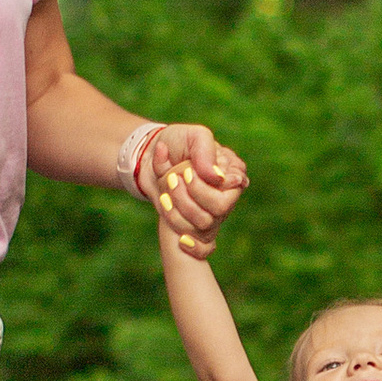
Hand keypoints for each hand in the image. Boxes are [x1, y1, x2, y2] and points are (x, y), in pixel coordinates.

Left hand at [145, 124, 248, 260]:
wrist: (147, 157)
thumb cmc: (174, 143)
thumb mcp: (193, 136)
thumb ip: (206, 152)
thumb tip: (217, 178)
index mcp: (230, 173)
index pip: (234, 186)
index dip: (208, 183)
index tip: (187, 171)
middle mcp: (223, 195)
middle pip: (219, 209)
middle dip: (192, 194)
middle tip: (174, 178)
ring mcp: (209, 212)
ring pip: (204, 224)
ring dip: (180, 206)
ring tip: (167, 187)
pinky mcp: (193, 226)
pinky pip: (200, 245)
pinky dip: (187, 238)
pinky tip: (175, 226)